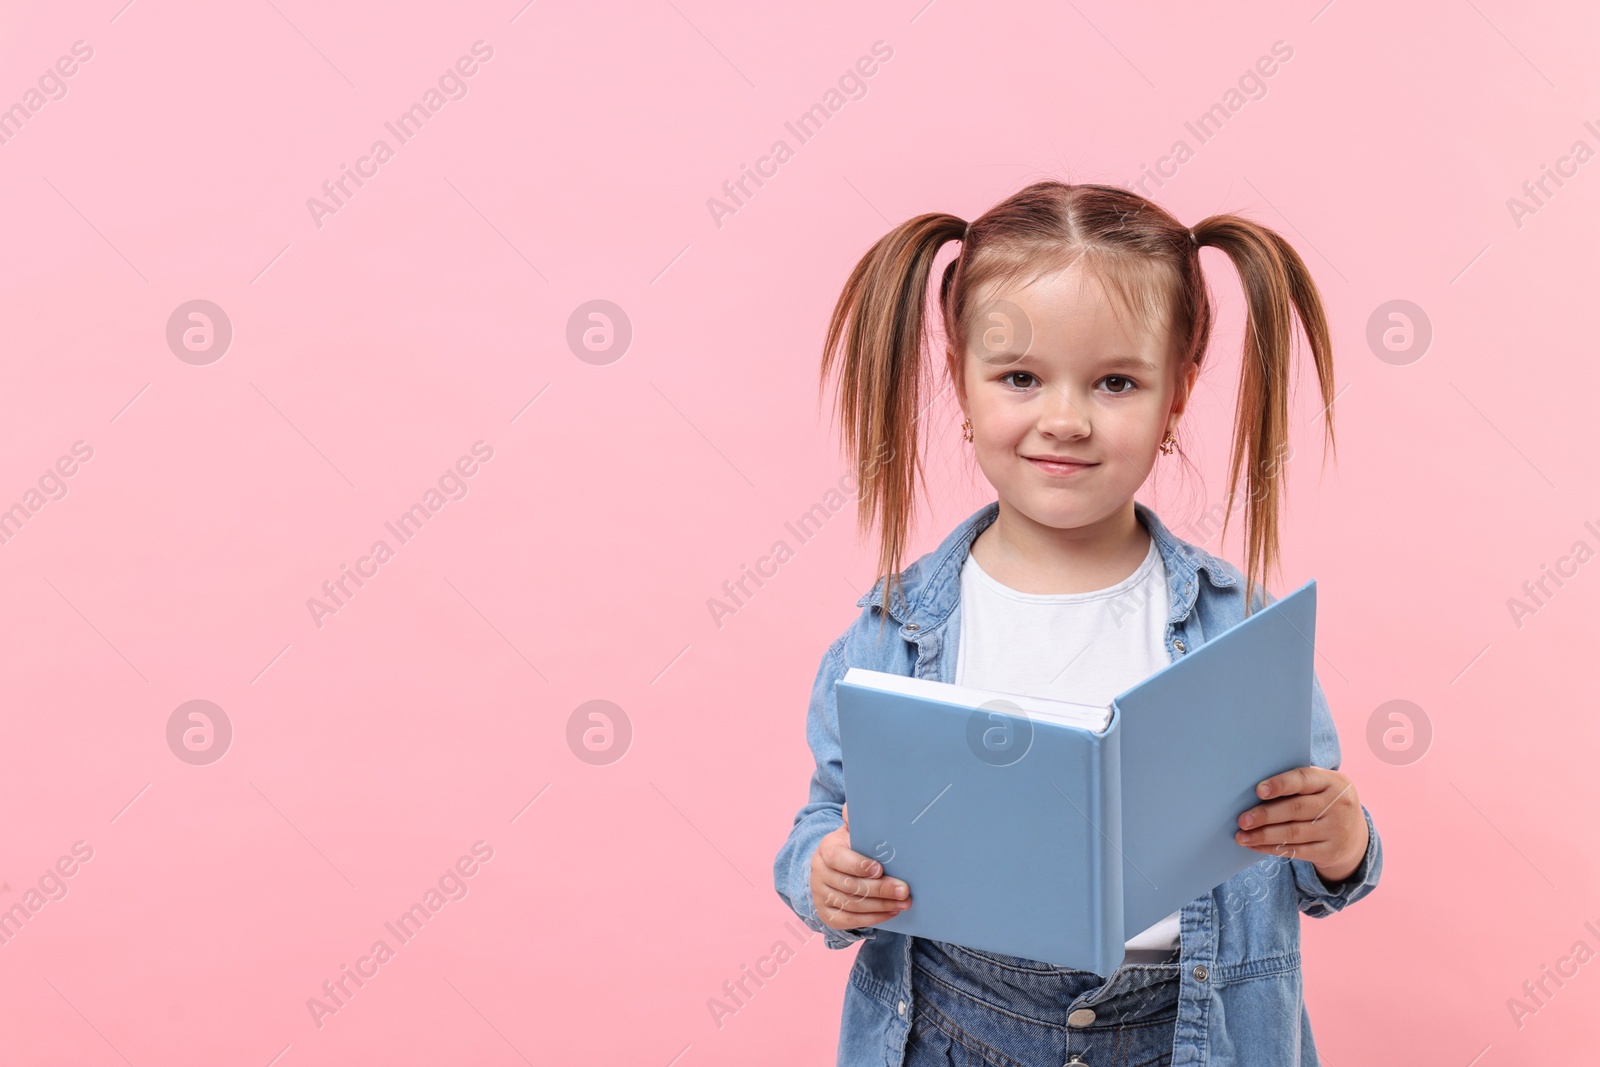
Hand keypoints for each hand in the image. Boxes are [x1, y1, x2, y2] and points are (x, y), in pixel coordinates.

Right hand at [810, 802, 912, 931]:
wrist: (831, 869)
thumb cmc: (851, 847)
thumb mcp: (853, 831)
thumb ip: (856, 818)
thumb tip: (854, 806)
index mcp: (826, 849)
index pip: (838, 858)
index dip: (859, 865)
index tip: (880, 869)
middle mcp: (819, 872)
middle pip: (850, 885)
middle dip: (880, 889)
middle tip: (904, 890)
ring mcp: (820, 895)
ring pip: (852, 905)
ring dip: (881, 906)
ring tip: (904, 903)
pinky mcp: (827, 914)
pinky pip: (850, 921)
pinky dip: (872, 919)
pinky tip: (890, 913)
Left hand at [1235, 767, 1368, 884]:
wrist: (1356, 835)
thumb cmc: (1324, 801)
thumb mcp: (1321, 787)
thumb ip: (1296, 785)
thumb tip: (1254, 791)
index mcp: (1333, 782)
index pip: (1304, 780)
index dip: (1280, 784)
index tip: (1258, 791)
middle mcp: (1338, 805)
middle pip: (1296, 809)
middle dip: (1265, 815)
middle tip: (1242, 820)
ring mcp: (1337, 830)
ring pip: (1294, 833)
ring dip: (1263, 835)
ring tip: (1241, 836)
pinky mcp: (1331, 852)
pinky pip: (1296, 851)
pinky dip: (1271, 849)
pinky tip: (1254, 846)